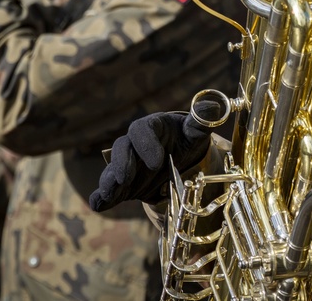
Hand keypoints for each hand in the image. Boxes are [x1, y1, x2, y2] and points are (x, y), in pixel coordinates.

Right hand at [89, 101, 221, 211]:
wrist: (178, 156)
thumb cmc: (185, 139)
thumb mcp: (195, 131)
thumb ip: (202, 120)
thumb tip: (213, 106)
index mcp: (151, 127)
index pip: (142, 130)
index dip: (146, 145)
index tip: (157, 162)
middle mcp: (134, 144)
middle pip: (121, 148)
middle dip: (121, 163)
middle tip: (125, 178)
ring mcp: (126, 165)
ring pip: (112, 170)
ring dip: (109, 181)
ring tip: (109, 192)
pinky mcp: (123, 184)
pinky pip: (109, 189)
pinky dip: (101, 197)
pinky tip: (97, 205)